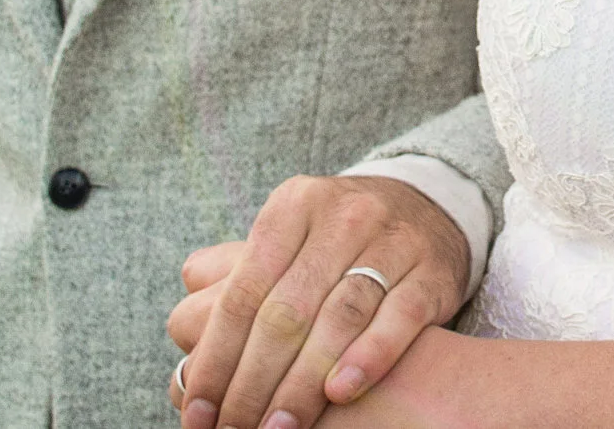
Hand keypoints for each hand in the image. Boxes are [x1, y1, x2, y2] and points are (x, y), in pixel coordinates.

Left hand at [166, 175, 469, 428]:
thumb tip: (181, 325)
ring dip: (302, 383)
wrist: (431, 211)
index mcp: (293, 205)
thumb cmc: (337, 243)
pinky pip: (399, 316)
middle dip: (253, 382)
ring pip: (338, 318)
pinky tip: (339, 394)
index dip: (217, 357)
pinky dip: (368, 356)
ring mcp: (393, 241)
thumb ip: (234, 274)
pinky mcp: (432, 272)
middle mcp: (342, 217)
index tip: (199, 411)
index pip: (243, 292)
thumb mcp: (288, 235)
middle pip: (286, 311)